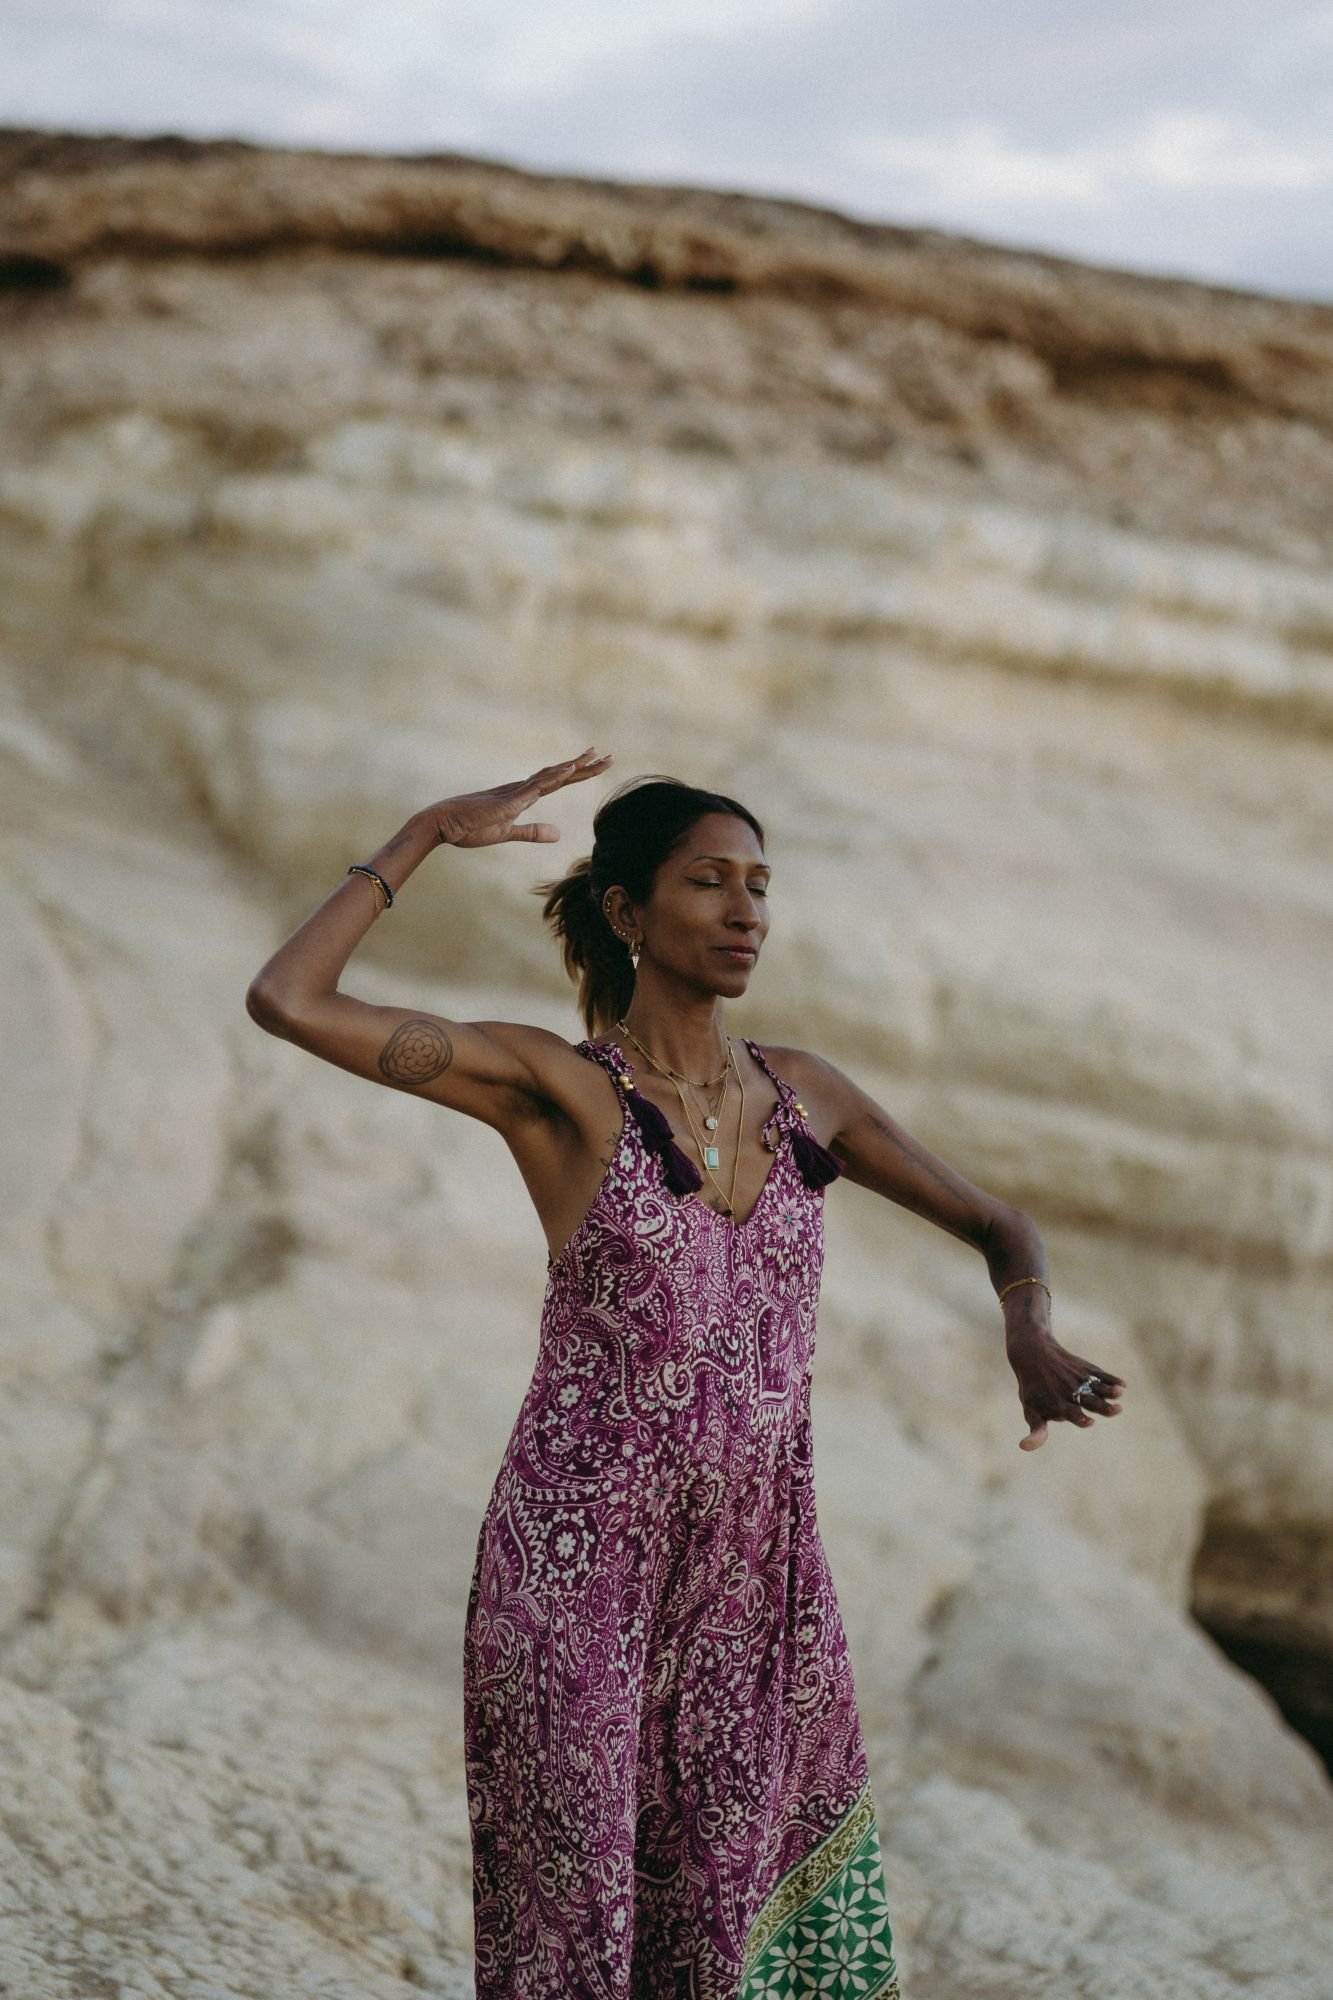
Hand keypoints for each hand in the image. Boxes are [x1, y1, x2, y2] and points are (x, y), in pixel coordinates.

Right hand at [425, 747, 612, 847]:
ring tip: (595, 755)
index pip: (557, 783)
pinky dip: (553, 777)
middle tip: (609, 756)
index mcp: (523, 796)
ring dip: (574, 766)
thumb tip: (559, 834)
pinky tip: (569, 769)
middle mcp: (522, 789)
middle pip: (560, 775)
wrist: (443, 825)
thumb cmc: (470, 828)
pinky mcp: (507, 802)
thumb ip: (533, 832)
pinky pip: (534, 788)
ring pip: (551, 776)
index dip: (578, 774)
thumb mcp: (508, 833)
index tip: (597, 765)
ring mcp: (515, 794)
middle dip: (585, 766)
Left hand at [1005, 1324, 1125, 1450]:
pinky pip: (1101, 1374)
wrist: (1033, 1355)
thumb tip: (1023, 1447)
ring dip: (1109, 1390)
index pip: (1069, 1412)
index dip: (1079, 1417)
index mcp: (1057, 1404)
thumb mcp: (1031, 1410)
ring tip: (1120, 1392)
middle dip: (1103, 1406)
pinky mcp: (1087, 1369)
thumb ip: (1036, 1430)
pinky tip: (1123, 1384)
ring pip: (1097, 1386)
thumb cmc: (1033, 1390)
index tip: (1089, 1421)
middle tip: (1117, 1409)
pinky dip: (1112, 1379)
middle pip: (1089, 1400)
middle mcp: (1070, 1391)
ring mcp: (1079, 1379)